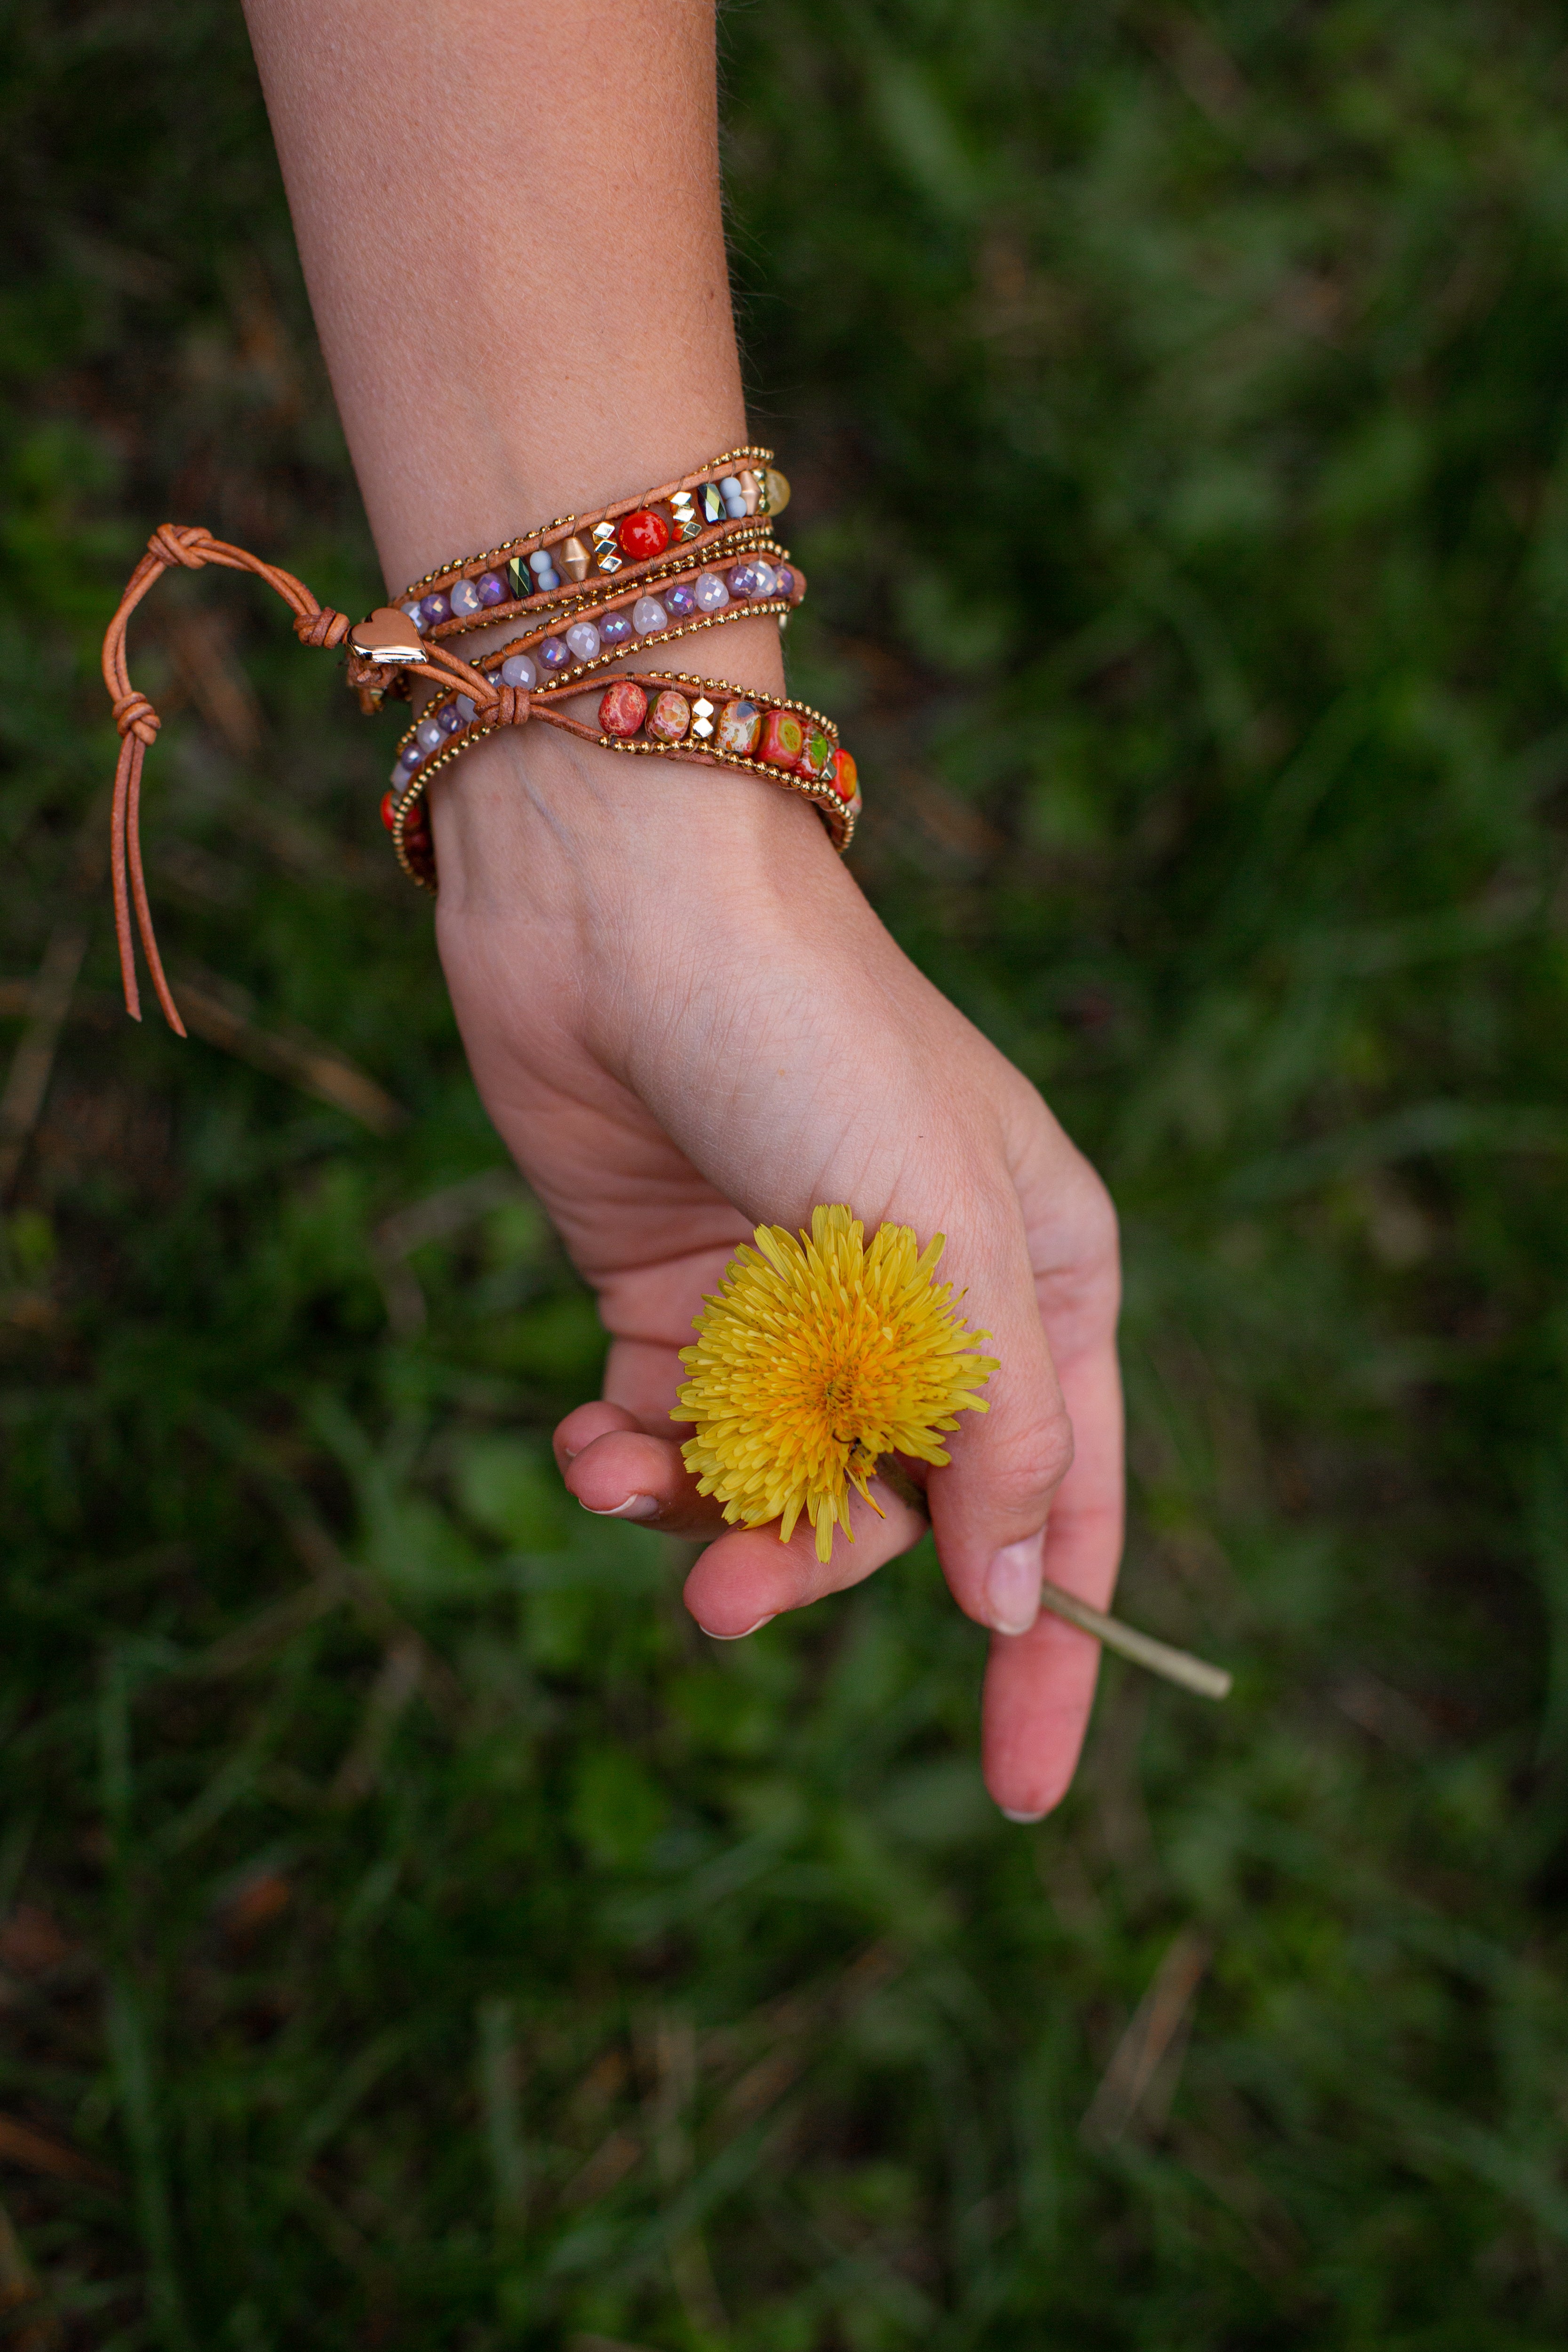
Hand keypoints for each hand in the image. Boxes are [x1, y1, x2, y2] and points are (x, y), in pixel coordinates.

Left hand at [430, 658, 1122, 1818]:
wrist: (621, 900)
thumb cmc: (814, 1041)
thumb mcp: (942, 1235)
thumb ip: (996, 1427)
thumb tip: (1013, 1599)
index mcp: (1034, 1277)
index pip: (1070, 1503)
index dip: (1050, 1649)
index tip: (1025, 1793)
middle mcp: (919, 1303)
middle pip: (896, 1513)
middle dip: (808, 1571)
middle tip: (717, 1607)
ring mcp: (789, 1305)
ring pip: (767, 1487)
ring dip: (699, 1519)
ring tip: (622, 1496)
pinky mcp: (671, 1297)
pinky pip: (665, 1436)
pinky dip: (626, 1463)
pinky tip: (582, 1444)